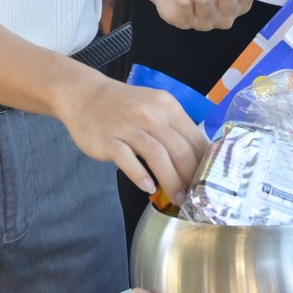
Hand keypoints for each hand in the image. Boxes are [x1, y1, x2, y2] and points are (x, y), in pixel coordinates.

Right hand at [54, 70, 207, 195]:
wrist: (85, 95)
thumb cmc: (124, 105)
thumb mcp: (154, 106)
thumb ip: (174, 127)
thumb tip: (198, 156)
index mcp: (167, 106)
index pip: (194, 137)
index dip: (204, 162)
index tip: (208, 180)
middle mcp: (150, 114)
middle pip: (179, 149)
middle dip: (190, 176)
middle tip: (195, 195)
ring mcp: (128, 127)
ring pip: (157, 156)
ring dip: (170, 180)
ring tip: (177, 197)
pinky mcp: (109, 140)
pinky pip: (127, 160)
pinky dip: (140, 175)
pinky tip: (148, 188)